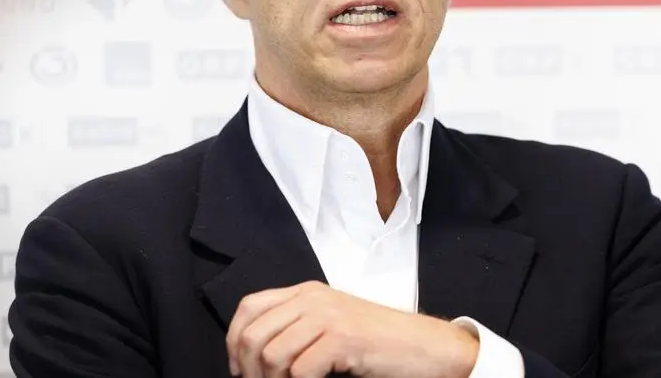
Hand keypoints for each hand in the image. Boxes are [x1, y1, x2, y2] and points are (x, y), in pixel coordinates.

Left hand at [226, 281, 478, 377]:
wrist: (425, 347)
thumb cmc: (378, 343)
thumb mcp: (331, 325)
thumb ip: (297, 329)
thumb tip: (253, 358)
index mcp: (305, 292)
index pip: (249, 308)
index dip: (235, 342)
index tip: (240, 370)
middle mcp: (312, 298)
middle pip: (254, 334)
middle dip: (249, 370)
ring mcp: (328, 316)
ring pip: (272, 354)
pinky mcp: (342, 338)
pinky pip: (300, 370)